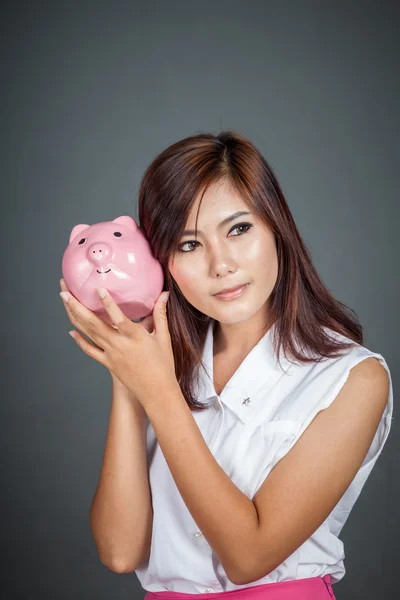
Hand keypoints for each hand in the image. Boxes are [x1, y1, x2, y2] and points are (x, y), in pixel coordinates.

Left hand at [59, 280, 176, 406]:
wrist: (156, 393)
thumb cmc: (163, 365)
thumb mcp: (163, 338)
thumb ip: (161, 314)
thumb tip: (165, 294)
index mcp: (135, 337)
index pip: (119, 318)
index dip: (108, 304)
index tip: (98, 290)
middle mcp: (119, 345)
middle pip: (94, 324)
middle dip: (77, 306)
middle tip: (65, 292)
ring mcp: (111, 354)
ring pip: (88, 333)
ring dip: (75, 317)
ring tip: (65, 302)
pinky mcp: (108, 363)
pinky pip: (90, 350)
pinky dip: (80, 341)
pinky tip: (72, 332)